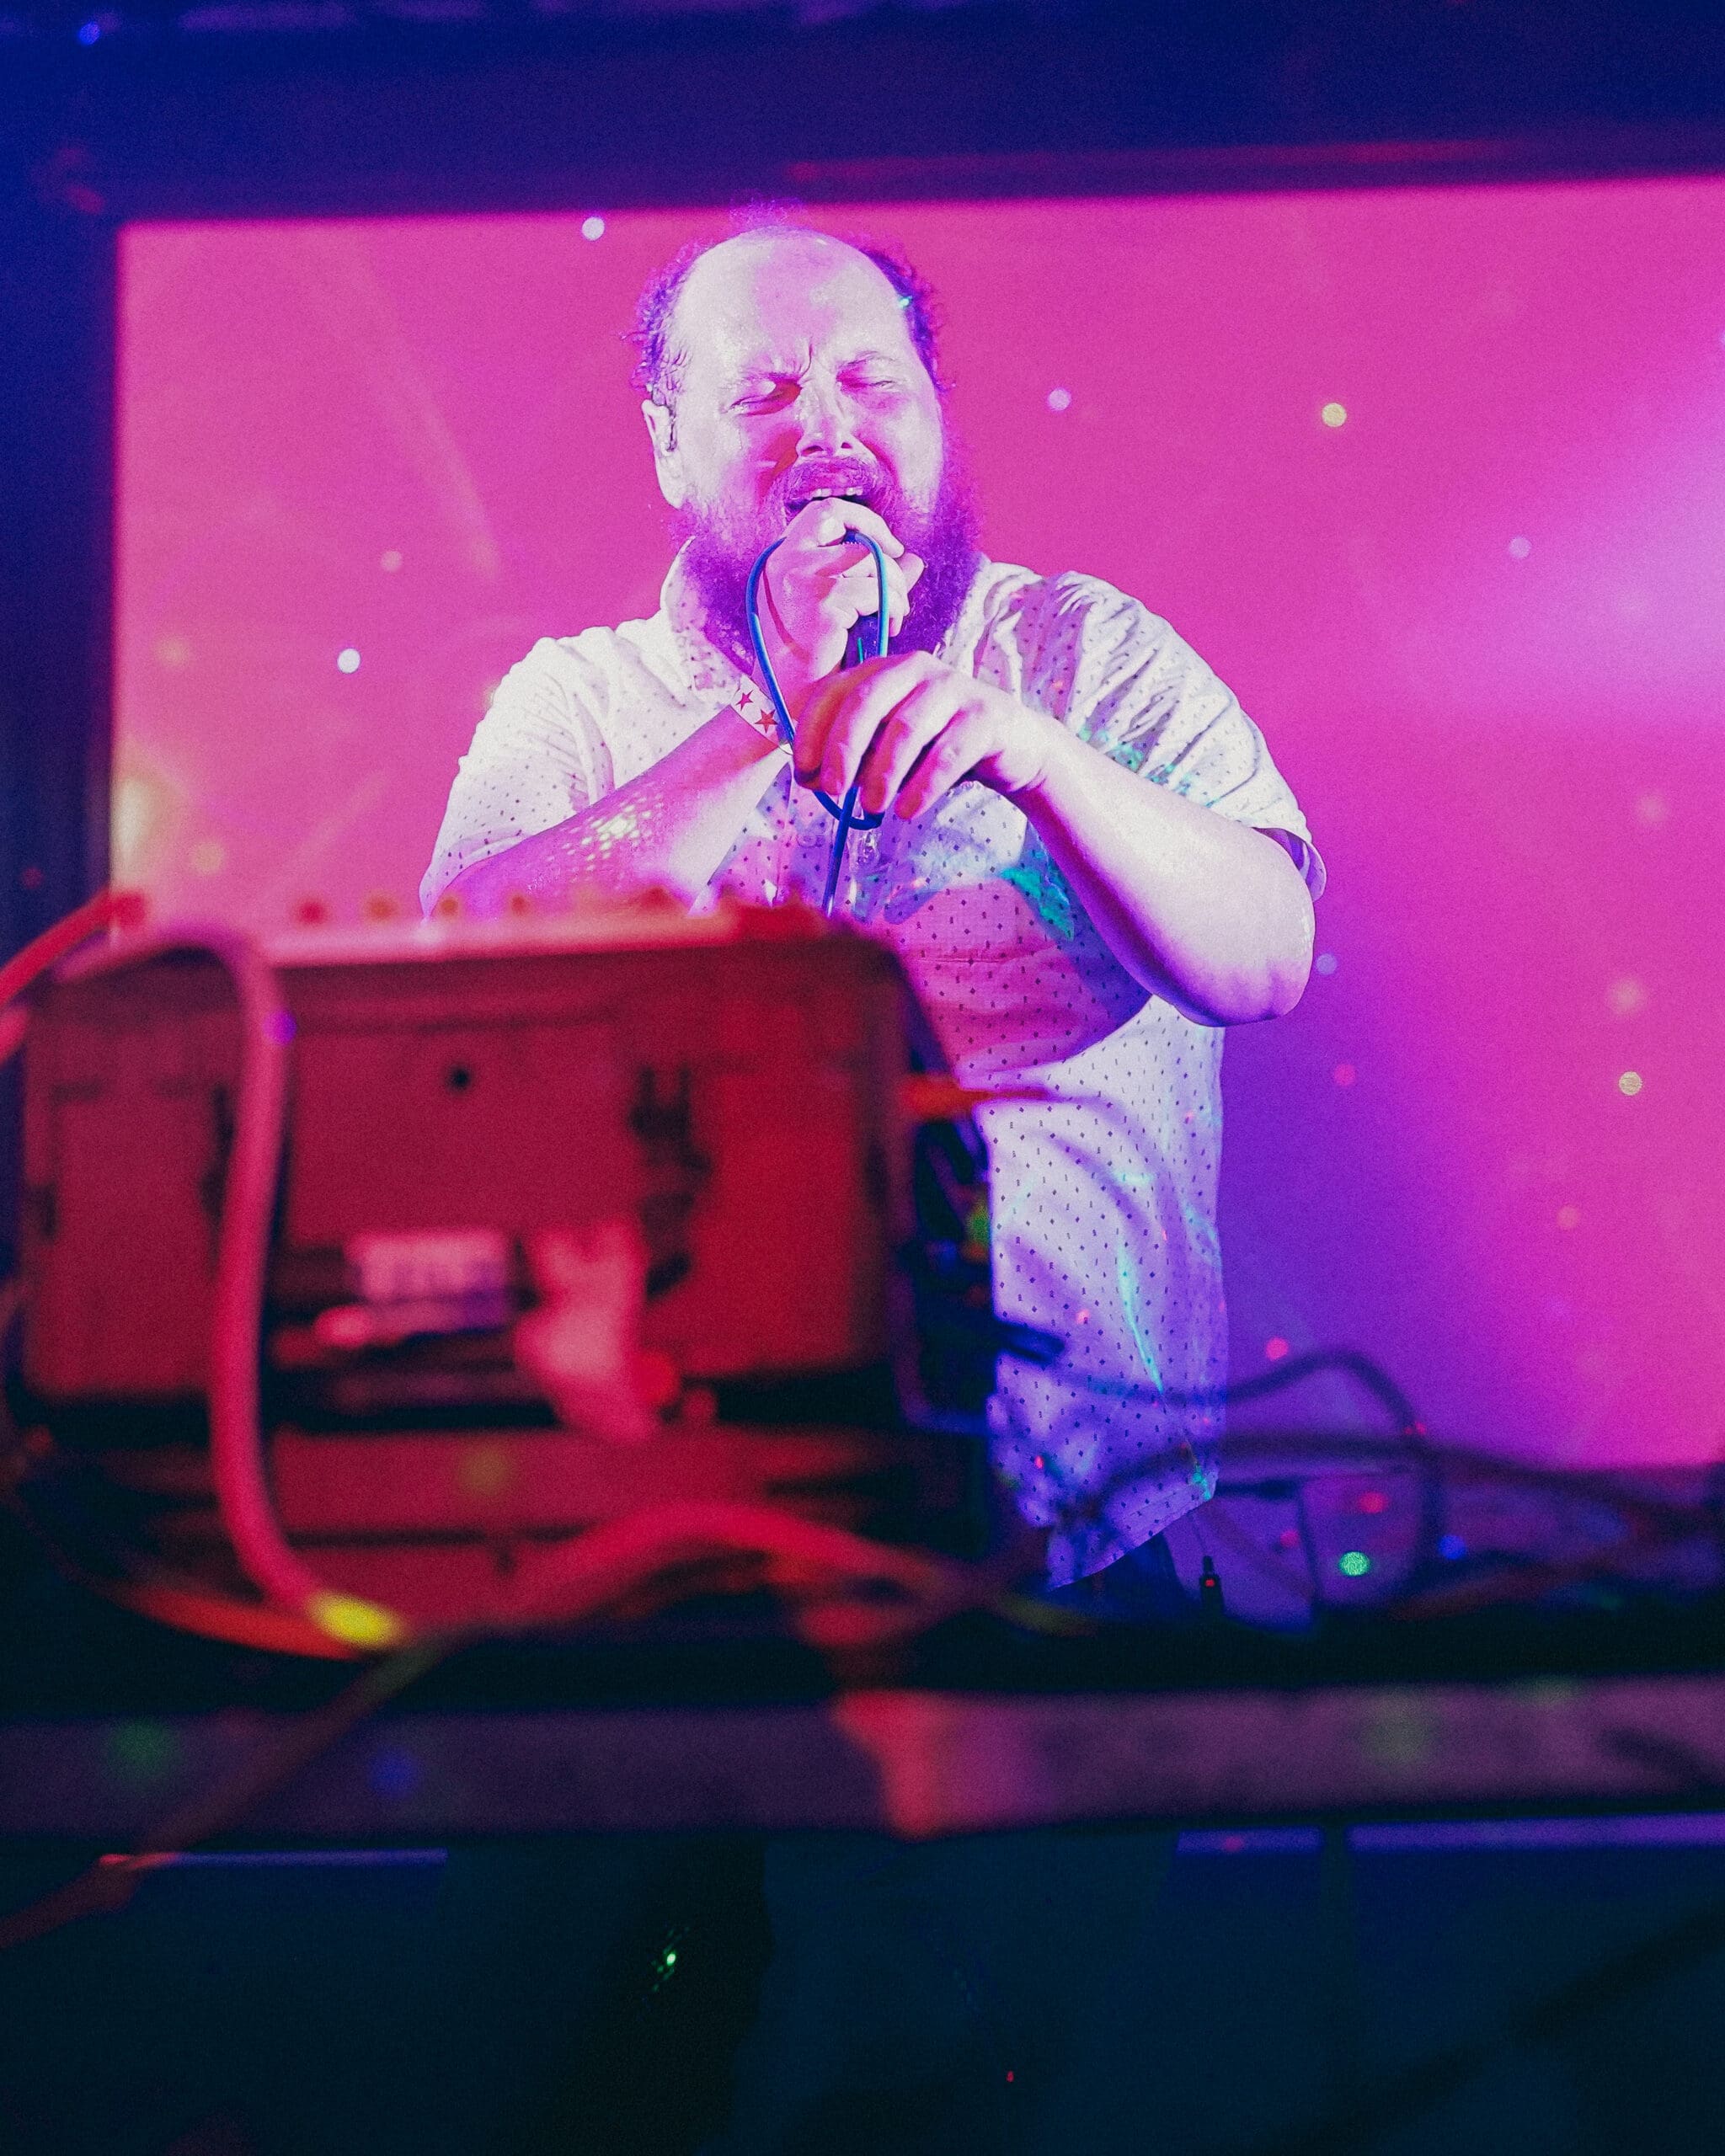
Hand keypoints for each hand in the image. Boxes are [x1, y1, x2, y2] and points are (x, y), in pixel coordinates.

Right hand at [758, 501, 923, 704]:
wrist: (787, 702)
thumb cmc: (811, 660)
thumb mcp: (839, 609)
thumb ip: (873, 579)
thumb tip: (914, 559)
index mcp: (781, 558)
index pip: (825, 512)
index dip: (863, 520)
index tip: (889, 545)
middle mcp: (785, 561)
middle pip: (850, 528)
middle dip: (885, 551)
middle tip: (899, 584)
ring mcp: (800, 578)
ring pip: (870, 560)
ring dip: (894, 588)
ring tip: (893, 616)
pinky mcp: (821, 601)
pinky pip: (876, 590)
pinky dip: (892, 607)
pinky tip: (889, 626)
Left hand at [794, 653, 1059, 820]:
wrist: (1012, 748)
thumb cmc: (940, 746)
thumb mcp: (888, 749)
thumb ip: (850, 757)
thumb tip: (808, 777)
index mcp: (884, 671)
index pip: (834, 691)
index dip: (812, 731)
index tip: (803, 772)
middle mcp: (916, 669)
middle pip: (866, 701)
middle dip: (843, 748)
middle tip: (834, 791)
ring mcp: (953, 688)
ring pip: (906, 727)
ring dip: (883, 773)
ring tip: (873, 808)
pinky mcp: (985, 716)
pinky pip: (947, 753)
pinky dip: (923, 786)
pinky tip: (908, 811)